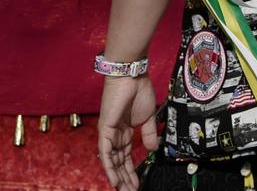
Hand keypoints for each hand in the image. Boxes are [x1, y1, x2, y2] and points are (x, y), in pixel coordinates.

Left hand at [97, 75, 158, 190]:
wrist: (131, 76)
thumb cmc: (139, 91)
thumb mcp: (148, 117)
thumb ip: (148, 134)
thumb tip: (152, 149)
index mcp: (125, 132)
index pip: (126, 157)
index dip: (131, 171)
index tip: (138, 183)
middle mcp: (115, 135)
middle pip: (119, 162)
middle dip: (125, 178)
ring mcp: (108, 133)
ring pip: (111, 161)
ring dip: (117, 176)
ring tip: (123, 189)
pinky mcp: (104, 130)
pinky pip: (105, 153)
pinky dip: (108, 167)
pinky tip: (113, 179)